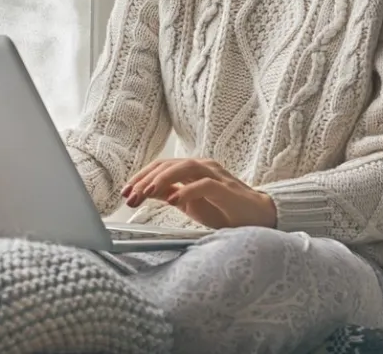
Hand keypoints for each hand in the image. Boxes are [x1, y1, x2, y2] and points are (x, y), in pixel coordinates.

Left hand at [120, 159, 276, 229]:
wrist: (258, 216)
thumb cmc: (224, 209)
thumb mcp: (190, 203)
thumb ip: (170, 193)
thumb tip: (144, 192)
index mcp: (191, 169)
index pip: (160, 167)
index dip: (140, 177)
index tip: (124, 192)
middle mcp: (201, 166)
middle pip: (167, 165)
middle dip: (145, 180)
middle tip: (130, 196)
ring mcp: (214, 174)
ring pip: (183, 168)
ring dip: (161, 180)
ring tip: (145, 194)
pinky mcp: (226, 188)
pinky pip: (204, 184)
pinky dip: (186, 191)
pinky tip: (173, 201)